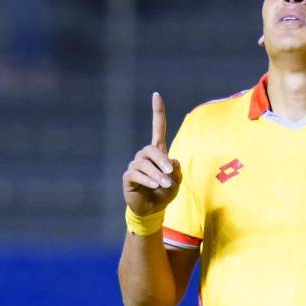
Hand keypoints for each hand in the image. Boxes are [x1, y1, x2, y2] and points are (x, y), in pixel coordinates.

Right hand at [123, 92, 181, 215]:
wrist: (152, 210)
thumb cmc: (165, 194)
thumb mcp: (177, 181)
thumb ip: (177, 170)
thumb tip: (171, 160)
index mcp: (158, 153)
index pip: (157, 129)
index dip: (157, 112)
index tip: (156, 95)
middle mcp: (145, 156)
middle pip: (152, 149)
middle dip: (161, 160)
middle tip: (170, 173)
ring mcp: (135, 166)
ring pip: (145, 164)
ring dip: (157, 174)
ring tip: (165, 184)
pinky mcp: (128, 177)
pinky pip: (137, 174)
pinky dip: (148, 180)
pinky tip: (154, 186)